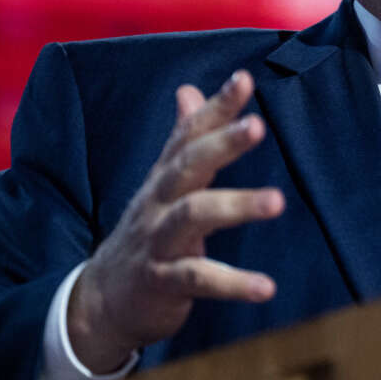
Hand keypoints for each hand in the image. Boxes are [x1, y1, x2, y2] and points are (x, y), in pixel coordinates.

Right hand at [66, 70, 284, 372]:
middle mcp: (159, 202)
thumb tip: (189, 89)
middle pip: (188, 165)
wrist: (102, 300)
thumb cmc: (149, 232)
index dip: (215, 106)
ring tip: (278, 201)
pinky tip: (266, 287)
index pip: (190, 134)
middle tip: (258, 125)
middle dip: (222, 143)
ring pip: (193, 215)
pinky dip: (232, 283)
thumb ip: (183, 139)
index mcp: (166, 177)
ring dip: (236, 206)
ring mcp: (158, 241)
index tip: (244, 79)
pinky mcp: (162, 283)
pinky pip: (198, 279)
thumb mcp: (163, 184)